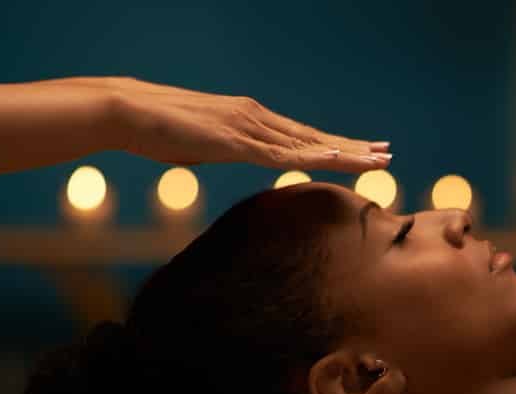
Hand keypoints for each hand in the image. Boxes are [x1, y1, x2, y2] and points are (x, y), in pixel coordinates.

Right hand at [96, 77, 391, 172]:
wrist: (127, 111)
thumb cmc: (157, 130)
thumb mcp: (200, 147)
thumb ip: (221, 151)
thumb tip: (225, 157)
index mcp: (251, 121)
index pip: (303, 137)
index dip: (335, 146)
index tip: (363, 152)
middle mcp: (257, 119)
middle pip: (314, 137)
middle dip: (353, 148)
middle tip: (387, 155)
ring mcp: (248, 127)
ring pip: (306, 144)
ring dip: (344, 153)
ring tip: (376, 160)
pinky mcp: (234, 139)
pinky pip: (279, 152)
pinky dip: (309, 155)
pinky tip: (334, 158)